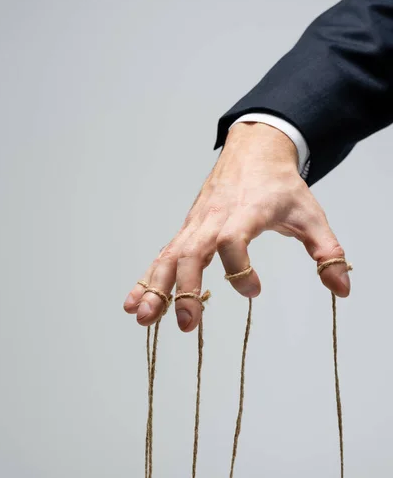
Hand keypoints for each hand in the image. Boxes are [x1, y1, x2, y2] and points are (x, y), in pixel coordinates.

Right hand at [124, 122, 349, 331]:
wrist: (253, 151)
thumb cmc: (281, 186)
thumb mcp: (310, 215)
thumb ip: (327, 252)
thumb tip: (342, 289)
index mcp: (244, 215)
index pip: (232, 242)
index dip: (241, 270)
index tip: (256, 291)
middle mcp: (212, 221)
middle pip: (190, 254)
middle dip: (184, 290)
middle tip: (187, 326)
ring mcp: (195, 226)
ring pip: (168, 257)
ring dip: (154, 288)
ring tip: (142, 320)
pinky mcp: (187, 231)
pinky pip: (163, 256)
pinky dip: (147, 279)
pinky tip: (134, 302)